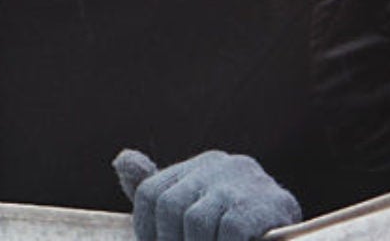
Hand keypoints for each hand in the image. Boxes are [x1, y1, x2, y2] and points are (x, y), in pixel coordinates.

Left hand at [114, 149, 300, 240]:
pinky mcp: (268, 203)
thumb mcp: (200, 210)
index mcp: (202, 165)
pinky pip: (230, 231)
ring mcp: (246, 182)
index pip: (152, 191)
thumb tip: (121, 159)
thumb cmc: (244, 231)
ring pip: (197, 221)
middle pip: (171, 205)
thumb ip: (164, 193)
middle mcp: (222, 164)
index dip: (146, 229)